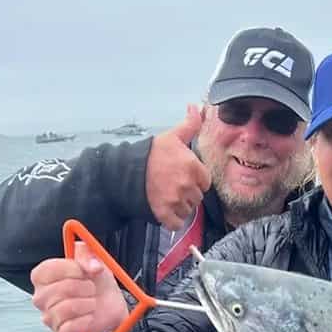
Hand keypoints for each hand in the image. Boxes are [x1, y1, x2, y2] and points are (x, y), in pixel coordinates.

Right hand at [30, 245, 126, 331]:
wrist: (110, 302)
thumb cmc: (95, 279)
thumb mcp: (92, 258)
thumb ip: (88, 254)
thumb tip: (92, 266)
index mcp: (42, 276)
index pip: (47, 271)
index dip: (70, 270)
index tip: (84, 271)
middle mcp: (41, 298)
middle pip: (57, 291)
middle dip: (82, 288)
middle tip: (92, 288)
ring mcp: (49, 318)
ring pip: (64, 309)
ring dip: (86, 304)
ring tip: (92, 302)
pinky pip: (69, 329)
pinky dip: (85, 321)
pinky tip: (90, 316)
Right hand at [146, 105, 211, 229]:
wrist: (125, 171)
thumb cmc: (150, 153)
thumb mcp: (172, 136)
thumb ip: (190, 125)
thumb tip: (199, 108)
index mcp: (193, 167)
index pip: (205, 182)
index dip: (195, 180)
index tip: (183, 177)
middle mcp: (187, 185)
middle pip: (197, 198)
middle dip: (187, 194)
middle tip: (172, 186)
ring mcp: (176, 201)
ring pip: (187, 211)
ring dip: (180, 207)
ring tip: (166, 196)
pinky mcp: (164, 214)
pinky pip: (177, 224)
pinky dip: (172, 220)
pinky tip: (165, 210)